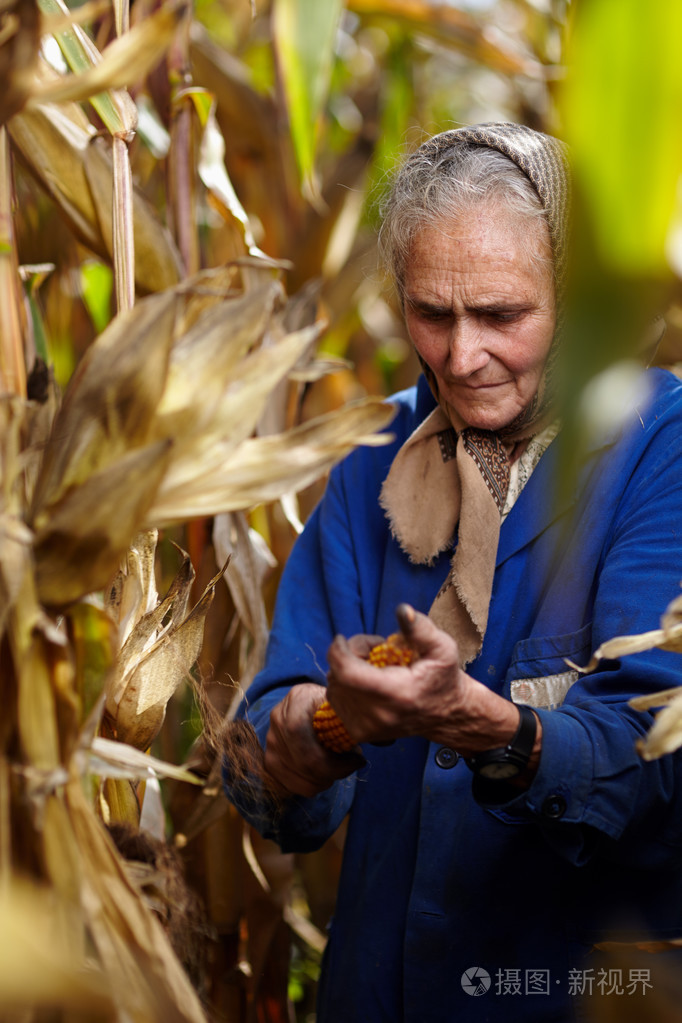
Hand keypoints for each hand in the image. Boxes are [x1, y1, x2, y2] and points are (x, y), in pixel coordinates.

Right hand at [265, 683, 365, 797]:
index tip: (360, 759)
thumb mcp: (345, 704)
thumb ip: (359, 718)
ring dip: (325, 779)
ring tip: (339, 768)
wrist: (307, 704)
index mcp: (298, 699)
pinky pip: (292, 785)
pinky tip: (325, 775)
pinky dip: (313, 785)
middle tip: (352, 765)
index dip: (337, 763)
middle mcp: (278, 718)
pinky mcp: (269, 759)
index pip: (311, 745)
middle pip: (306, 765)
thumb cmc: (332, 706)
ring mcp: (270, 740)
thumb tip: (384, 740)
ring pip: (301, 778)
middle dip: (335, 772)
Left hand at [326, 605, 536, 758]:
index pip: (347, 673)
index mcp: (397, 693)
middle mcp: (379, 715)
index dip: (338, 651)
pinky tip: (364, 681)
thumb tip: (402, 610)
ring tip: (370, 664)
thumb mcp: (442, 647)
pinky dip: (344, 686)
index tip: (342, 638)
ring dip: (344, 671)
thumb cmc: (443, 676)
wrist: (447, 714)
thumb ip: (421, 628)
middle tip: (370, 649)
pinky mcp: (361, 733)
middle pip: (338, 678)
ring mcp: (368, 728)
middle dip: (346, 656)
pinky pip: (337, 701)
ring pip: (334, 689)